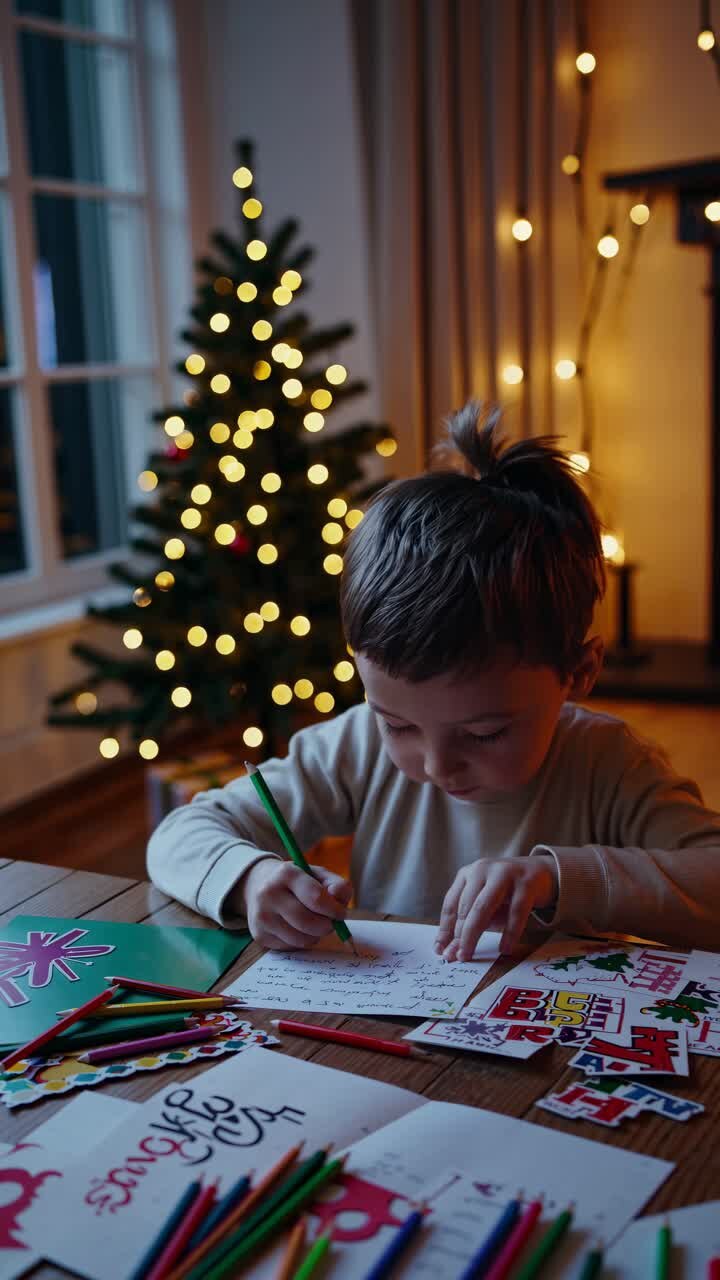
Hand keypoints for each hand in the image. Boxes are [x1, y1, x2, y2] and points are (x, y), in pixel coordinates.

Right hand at [241, 859, 352, 949]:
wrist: (257, 885)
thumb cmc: (297, 881)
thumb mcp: (318, 874)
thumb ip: (337, 885)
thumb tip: (338, 901)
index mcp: (287, 874)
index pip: (316, 898)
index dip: (334, 910)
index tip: (341, 913)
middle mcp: (269, 894)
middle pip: (308, 922)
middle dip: (326, 926)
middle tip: (330, 923)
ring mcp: (262, 916)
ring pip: (301, 939)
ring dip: (315, 936)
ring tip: (314, 924)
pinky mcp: (259, 935)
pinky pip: (291, 947)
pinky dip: (301, 941)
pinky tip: (298, 929)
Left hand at [435, 856, 557, 960]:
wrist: (542, 872)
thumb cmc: (508, 892)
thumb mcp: (487, 904)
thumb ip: (471, 923)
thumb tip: (453, 950)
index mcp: (468, 874)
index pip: (451, 903)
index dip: (444, 929)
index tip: (440, 950)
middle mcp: (482, 870)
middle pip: (465, 907)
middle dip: (458, 935)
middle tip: (457, 957)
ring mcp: (504, 874)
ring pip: (483, 907)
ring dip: (473, 934)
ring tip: (469, 954)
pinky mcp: (526, 882)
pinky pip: (515, 911)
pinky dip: (509, 933)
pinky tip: (504, 949)